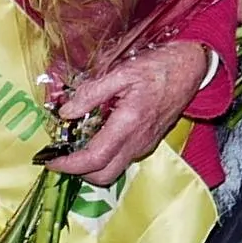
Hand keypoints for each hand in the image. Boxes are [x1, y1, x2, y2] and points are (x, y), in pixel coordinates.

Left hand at [42, 44, 207, 182]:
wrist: (191, 68)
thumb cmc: (159, 66)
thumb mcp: (122, 72)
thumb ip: (92, 92)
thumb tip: (66, 112)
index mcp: (129, 124)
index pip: (94, 159)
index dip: (69, 165)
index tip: (50, 161)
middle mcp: (138, 141)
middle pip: (103, 175)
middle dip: (78, 172)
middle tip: (61, 154)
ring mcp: (145, 144)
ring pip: (113, 169)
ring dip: (92, 165)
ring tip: (76, 144)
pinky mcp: (149, 142)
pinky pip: (123, 158)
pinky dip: (105, 155)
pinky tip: (96, 135)